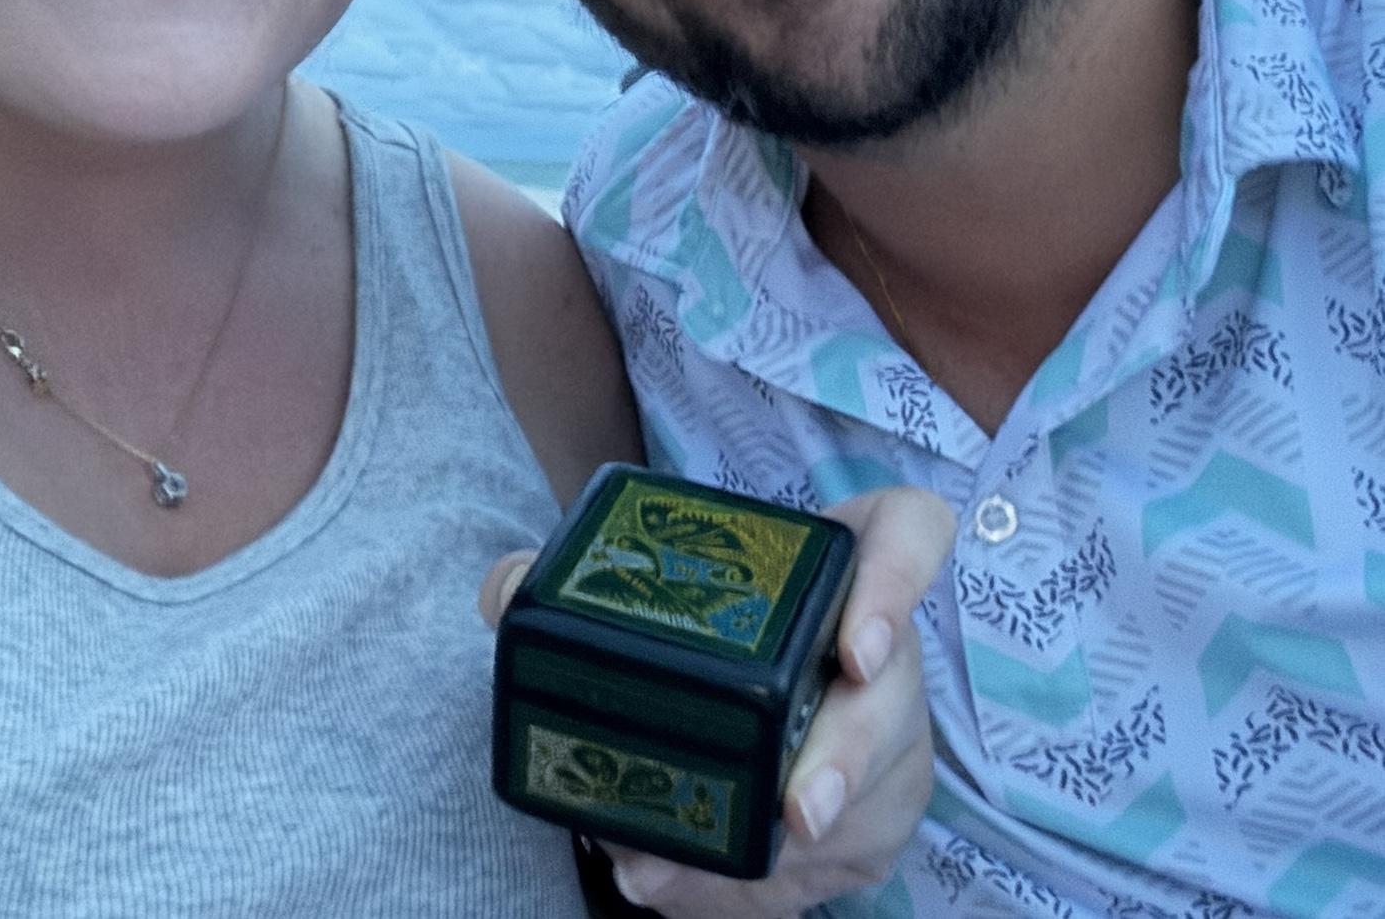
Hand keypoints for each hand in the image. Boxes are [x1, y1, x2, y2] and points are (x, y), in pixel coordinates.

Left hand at [479, 485, 955, 918]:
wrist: (749, 670)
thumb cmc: (706, 613)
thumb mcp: (656, 578)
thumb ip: (572, 573)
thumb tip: (502, 592)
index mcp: (843, 554)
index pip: (912, 532)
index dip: (898, 582)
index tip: (854, 647)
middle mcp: (884, 639)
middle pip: (897, 693)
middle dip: (851, 759)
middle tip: (798, 809)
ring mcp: (892, 726)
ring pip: (879, 794)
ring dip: (792, 855)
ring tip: (680, 873)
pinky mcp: (877, 805)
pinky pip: (843, 862)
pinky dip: (760, 890)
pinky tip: (685, 892)